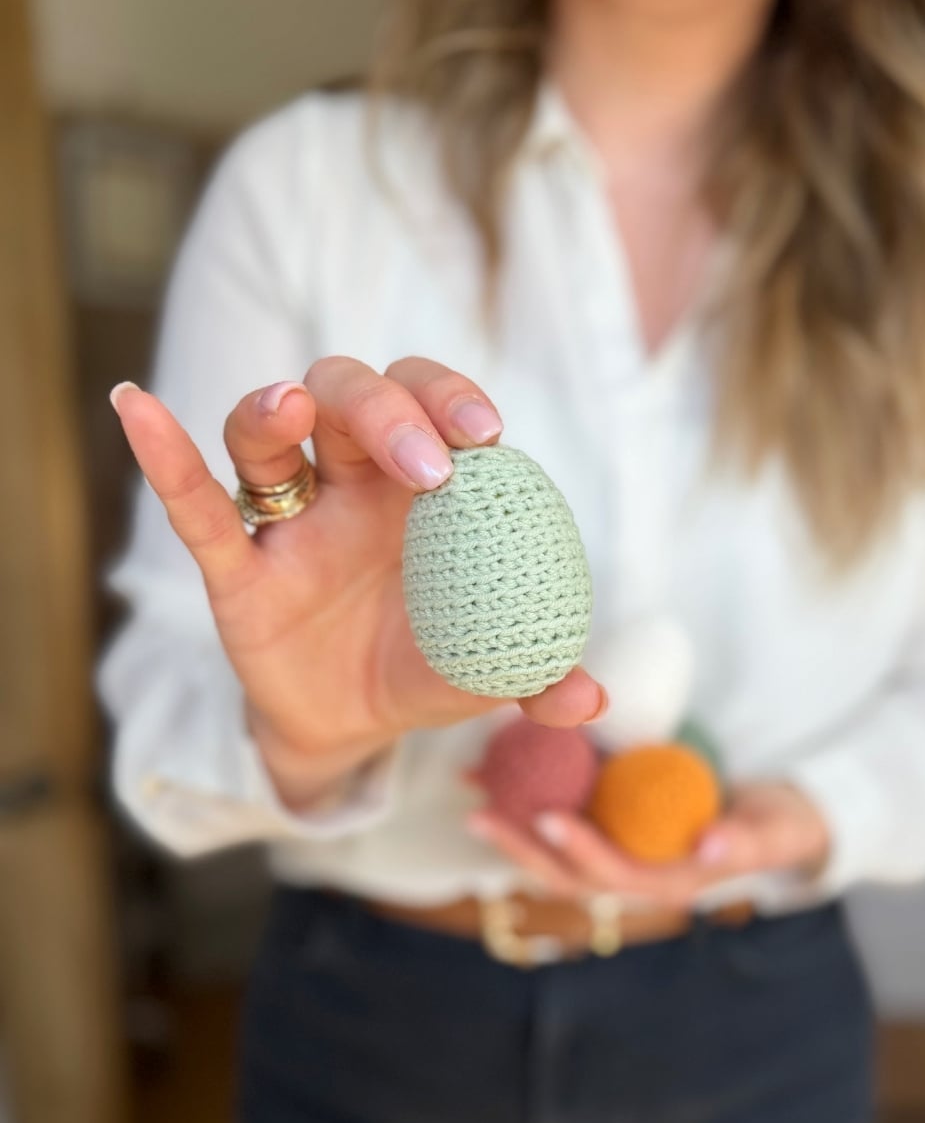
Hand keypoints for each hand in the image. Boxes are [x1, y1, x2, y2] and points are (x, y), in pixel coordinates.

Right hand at [112, 358, 604, 807]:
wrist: (354, 725)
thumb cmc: (426, 665)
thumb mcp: (485, 672)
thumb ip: (537, 676)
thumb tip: (589, 699)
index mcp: (420, 490)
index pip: (431, 407)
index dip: (451, 400)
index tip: (486, 433)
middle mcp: (350, 484)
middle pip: (351, 397)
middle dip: (386, 411)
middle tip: (427, 465)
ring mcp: (287, 520)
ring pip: (267, 432)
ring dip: (276, 407)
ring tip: (292, 404)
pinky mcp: (237, 570)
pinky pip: (196, 507)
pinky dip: (165, 458)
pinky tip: (136, 408)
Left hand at [468, 781, 830, 908]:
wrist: (778, 819)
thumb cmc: (777, 824)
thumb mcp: (771, 830)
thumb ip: (743, 840)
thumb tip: (711, 848)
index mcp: (668, 883)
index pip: (614, 874)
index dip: (579, 852)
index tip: (547, 818)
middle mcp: (636, 875)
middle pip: (567, 873)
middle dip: (522, 849)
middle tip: (480, 816)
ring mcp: (620, 856)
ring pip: (555, 854)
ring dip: (513, 831)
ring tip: (472, 799)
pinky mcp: (613, 832)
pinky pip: (565, 820)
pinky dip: (529, 803)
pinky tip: (495, 776)